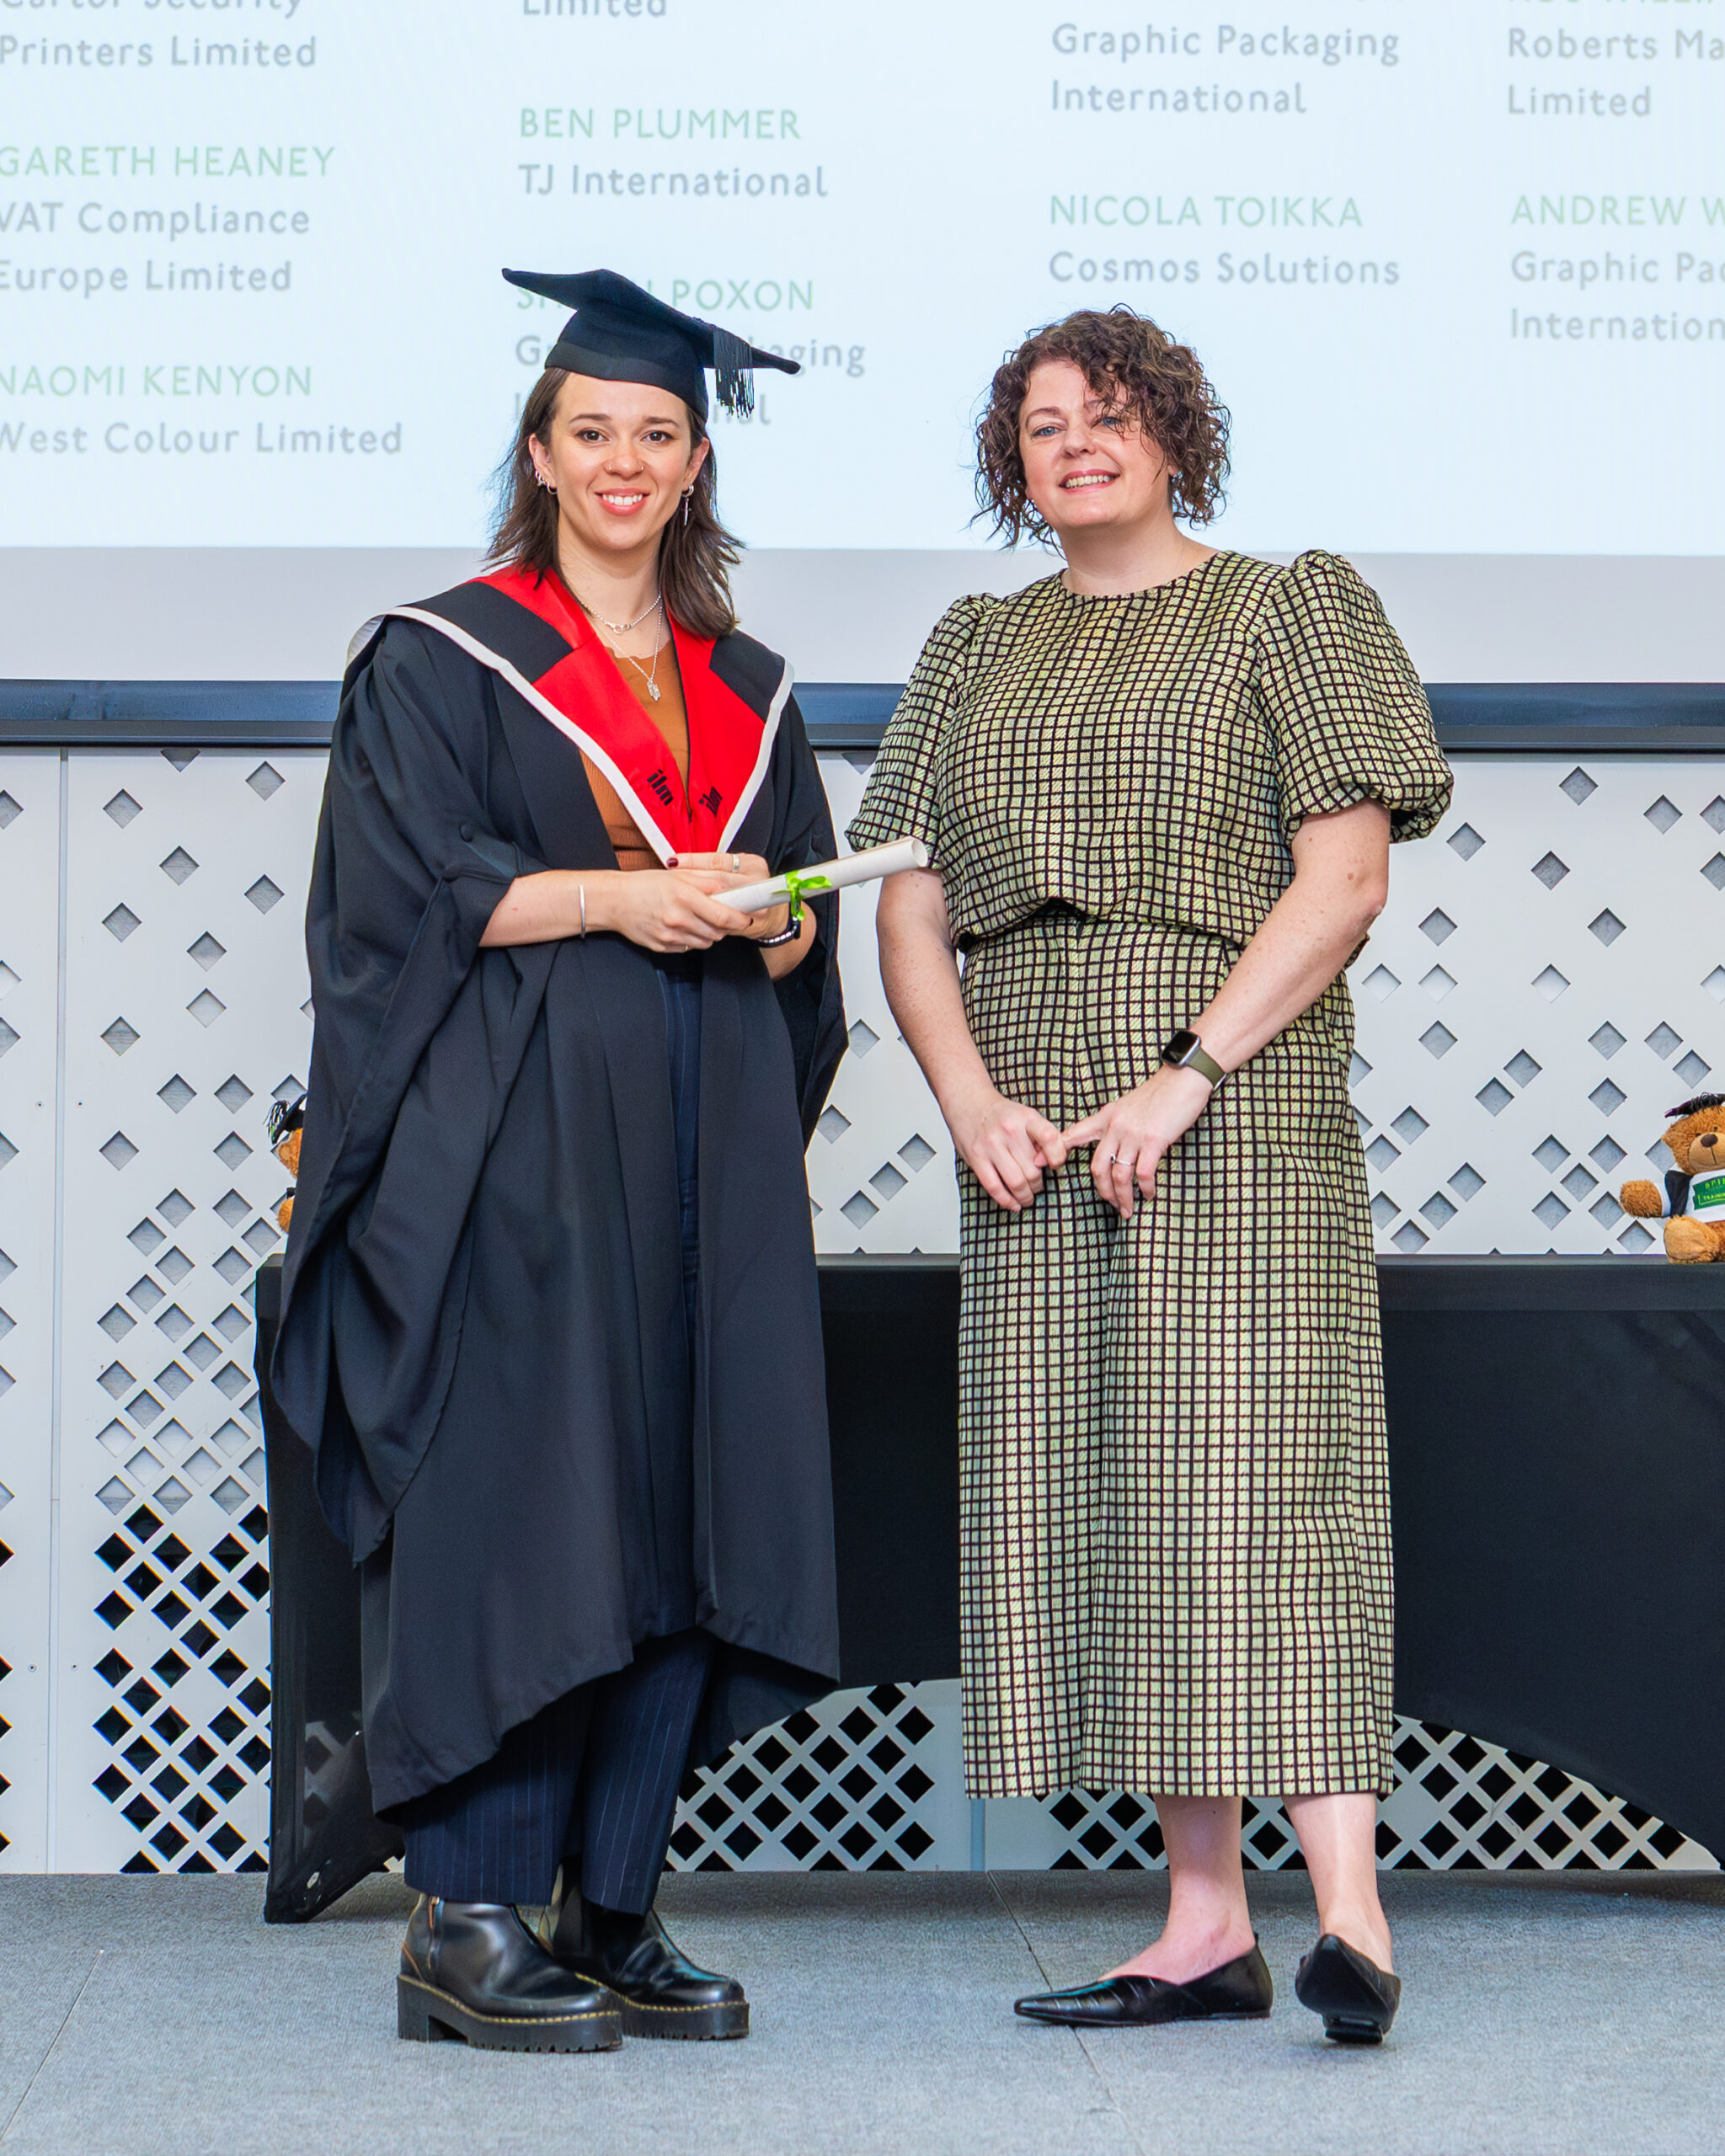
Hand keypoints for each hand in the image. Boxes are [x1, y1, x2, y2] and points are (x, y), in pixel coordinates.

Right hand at [602, 868, 759, 953]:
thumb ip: (707, 881)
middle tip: (721, 916)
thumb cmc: (645, 884)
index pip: (724, 916)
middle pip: (717, 933)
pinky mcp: (662, 947)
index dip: (740, 919)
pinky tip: (681, 926)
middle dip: (724, 927)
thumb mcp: (678, 875)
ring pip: (704, 943)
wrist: (614, 900)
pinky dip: (690, 939)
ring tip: (699, 920)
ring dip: (709, 934)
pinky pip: (687, 947)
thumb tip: (731, 888)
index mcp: (685, 897)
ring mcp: (669, 936)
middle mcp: (678, 919)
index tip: (747, 918)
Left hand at [669, 851, 790, 941]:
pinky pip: (723, 922)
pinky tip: (690, 919)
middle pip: (718, 881)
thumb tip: (681, 864)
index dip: (694, 861)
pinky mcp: (751, 923)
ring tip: (676, 903)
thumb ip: (718, 868)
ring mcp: (756, 904)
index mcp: (753, 864)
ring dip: (697, 904)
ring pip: (720, 903)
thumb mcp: (739, 871)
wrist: (773, 916)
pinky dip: (706, 921)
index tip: (673, 862)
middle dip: (692, 883)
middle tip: (670, 886)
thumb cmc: (749, 890)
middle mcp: (758, 882)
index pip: (718, 861)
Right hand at [944, 1079, 1067, 1213]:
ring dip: (1025, 1196)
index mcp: (1026, 1118)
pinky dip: (1006, 1200)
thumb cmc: (1002, 1114)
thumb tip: (1054, 1163)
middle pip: (1032, 1169)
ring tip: (1027, 1197)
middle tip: (1038, 1186)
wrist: (969, 1103)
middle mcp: (1009, 1130)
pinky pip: (994, 1186)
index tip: (1056, 1166)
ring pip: (1015, 1182)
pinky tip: (1013, 1203)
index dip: (1058, 1157)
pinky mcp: (976, 1157)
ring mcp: (991, 1145)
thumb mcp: (1026, 1116)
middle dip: (1039, 1184)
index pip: (1050, 1138)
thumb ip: (1041, 1137)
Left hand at [1062, 1064, 1215, 1220]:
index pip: (1073, 1134)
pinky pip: (1143, 1173)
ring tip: (1127, 1209)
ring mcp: (1134, 1134)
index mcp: (1105, 1117)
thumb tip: (1107, 1144)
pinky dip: (1145, 1189)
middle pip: (1097, 1167)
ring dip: (1123, 1197)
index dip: (1053, 1149)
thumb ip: (1112, 1124)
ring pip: (1119, 1175)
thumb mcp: (1126, 1106)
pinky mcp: (1154, 1141)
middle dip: (1103, 1192)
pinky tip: (1148, 1195)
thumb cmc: (1158, 1095)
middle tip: (1111, 1205)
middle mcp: (1115, 1126)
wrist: (1182, 1080)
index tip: (1037, 1164)